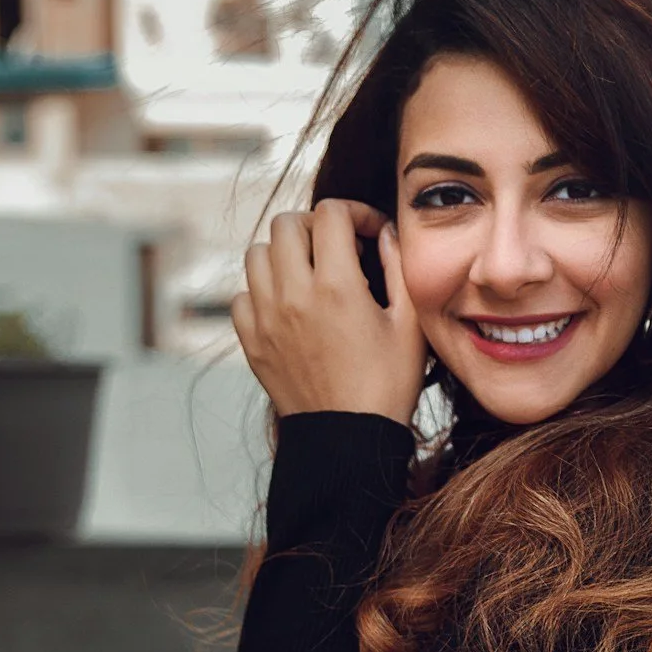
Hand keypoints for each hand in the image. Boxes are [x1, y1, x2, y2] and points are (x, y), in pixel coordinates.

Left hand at [232, 201, 426, 426]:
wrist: (348, 439)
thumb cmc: (387, 385)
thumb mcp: (409, 325)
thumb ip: (399, 269)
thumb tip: (386, 234)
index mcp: (336, 286)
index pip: (330, 213)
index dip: (355, 213)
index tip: (369, 233)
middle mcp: (293, 296)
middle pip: (286, 224)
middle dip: (315, 226)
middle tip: (337, 247)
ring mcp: (266, 318)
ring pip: (257, 254)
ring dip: (285, 253)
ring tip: (310, 272)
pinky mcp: (252, 342)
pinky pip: (241, 295)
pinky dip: (262, 290)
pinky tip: (289, 304)